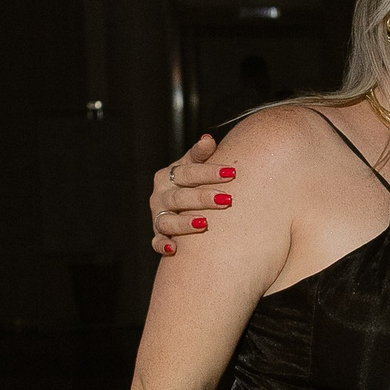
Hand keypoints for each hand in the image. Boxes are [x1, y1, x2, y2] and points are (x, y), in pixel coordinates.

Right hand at [149, 134, 233, 255]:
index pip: (188, 172)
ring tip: (204, 223)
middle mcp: (160, 195)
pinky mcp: (159, 235)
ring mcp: (158, 216)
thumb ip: (201, 155)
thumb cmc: (193, 183)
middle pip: (179, 197)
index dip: (209, 172)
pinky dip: (163, 245)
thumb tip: (208, 140)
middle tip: (226, 199)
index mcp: (169, 175)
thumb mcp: (195, 166)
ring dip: (184, 223)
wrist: (181, 207)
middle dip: (202, 198)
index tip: (232, 172)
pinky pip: (157, 242)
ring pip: (168, 220)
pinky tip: (174, 248)